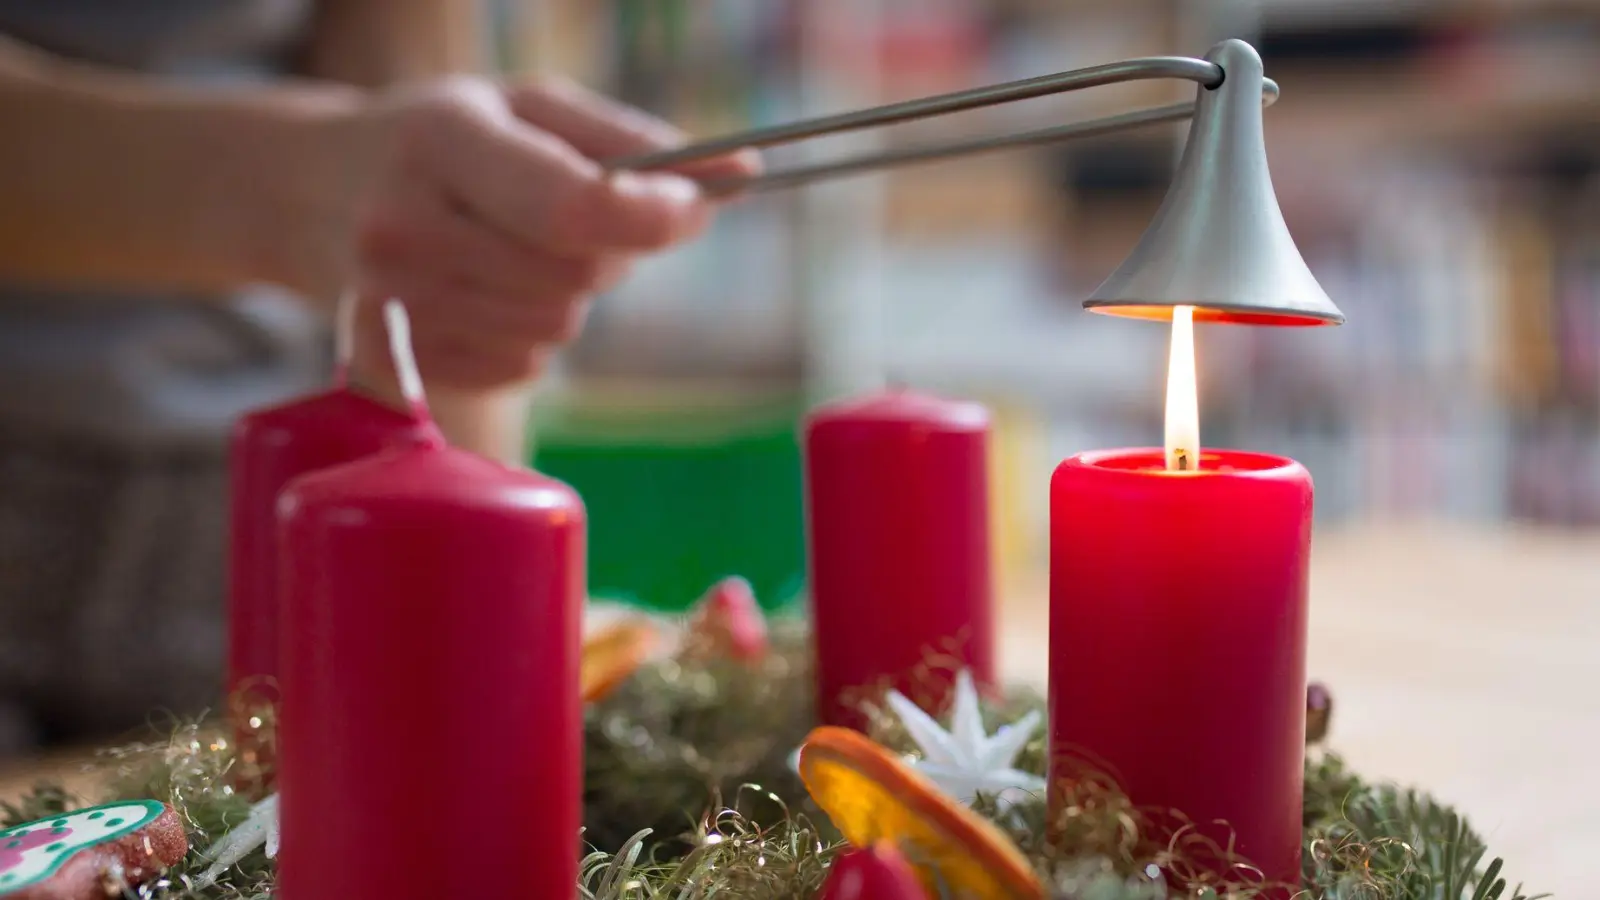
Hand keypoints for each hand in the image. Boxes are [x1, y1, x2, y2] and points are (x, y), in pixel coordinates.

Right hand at [300, 76, 758, 390]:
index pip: (572, 205)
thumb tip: (742, 174)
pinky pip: (522, 365)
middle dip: (607, 249)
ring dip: (567, 292)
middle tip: (581, 216)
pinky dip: (528, 332)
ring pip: (554, 326)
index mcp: (439, 141)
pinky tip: (485, 288)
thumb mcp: (526, 108)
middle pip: (575, 276)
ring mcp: (391, 305)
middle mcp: (402, 226)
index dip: (651, 216)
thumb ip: (633, 140)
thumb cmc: (440, 138)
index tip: (693, 207)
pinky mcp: (397, 364)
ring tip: (516, 246)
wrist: (305, 191)